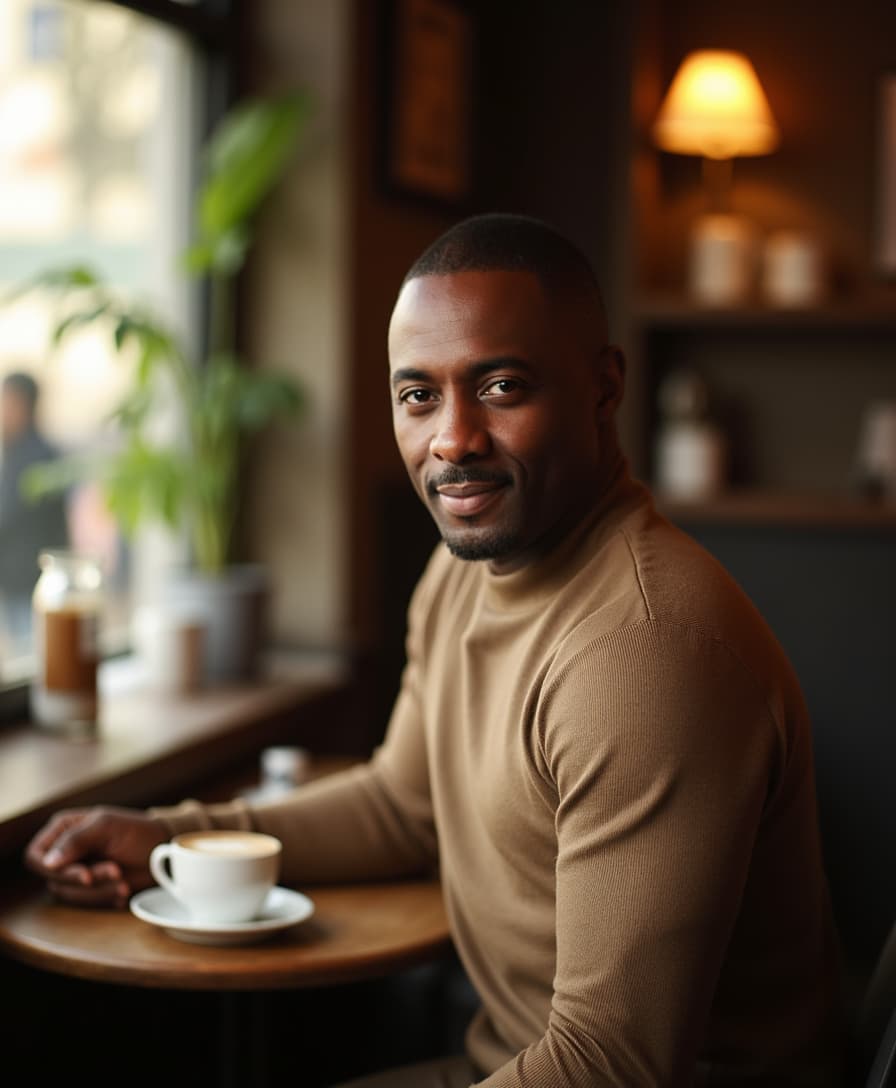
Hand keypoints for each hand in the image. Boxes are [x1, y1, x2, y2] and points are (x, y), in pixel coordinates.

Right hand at [24, 807, 167, 908]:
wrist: (162, 851)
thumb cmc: (137, 831)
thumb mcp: (107, 827)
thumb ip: (75, 840)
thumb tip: (48, 862)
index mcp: (63, 829)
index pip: (35, 857)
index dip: (53, 871)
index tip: (84, 874)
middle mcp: (64, 851)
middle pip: (54, 879)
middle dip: (89, 880)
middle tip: (116, 872)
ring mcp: (75, 871)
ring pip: (69, 895)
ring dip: (99, 891)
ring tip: (123, 881)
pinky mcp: (88, 889)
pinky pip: (85, 904)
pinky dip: (105, 899)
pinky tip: (123, 890)